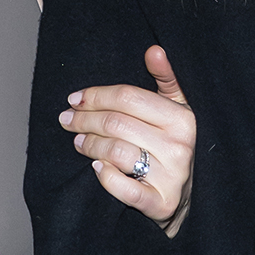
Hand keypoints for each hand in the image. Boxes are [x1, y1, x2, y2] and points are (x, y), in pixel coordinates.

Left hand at [59, 46, 194, 228]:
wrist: (186, 200)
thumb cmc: (173, 148)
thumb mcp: (176, 110)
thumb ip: (166, 80)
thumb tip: (155, 50)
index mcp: (182, 118)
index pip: (127, 97)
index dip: (96, 95)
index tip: (75, 99)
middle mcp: (179, 146)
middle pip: (117, 123)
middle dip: (85, 119)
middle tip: (67, 120)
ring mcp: (172, 177)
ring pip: (116, 151)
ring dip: (89, 145)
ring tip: (79, 142)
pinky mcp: (161, 204)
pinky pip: (124, 188)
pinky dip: (105, 176)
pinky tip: (96, 168)